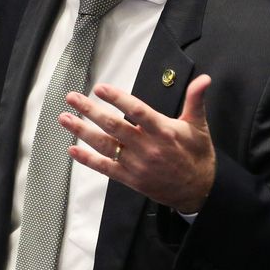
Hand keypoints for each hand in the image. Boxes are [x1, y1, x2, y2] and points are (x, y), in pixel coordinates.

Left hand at [61, 74, 215, 212]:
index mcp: (164, 131)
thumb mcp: (199, 125)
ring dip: (82, 131)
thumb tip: (204, 79)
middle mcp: (147, 147)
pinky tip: (73, 150)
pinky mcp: (131, 178)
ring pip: (105, 146)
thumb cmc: (197, 154)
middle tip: (73, 98)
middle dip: (90, 111)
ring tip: (65, 118)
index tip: (100, 88)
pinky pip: (106, 168)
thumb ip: (196, 100)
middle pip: (114, 126)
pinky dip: (88, 159)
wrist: (198, 190)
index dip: (118, 99)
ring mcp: (137, 164)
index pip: (137, 111)